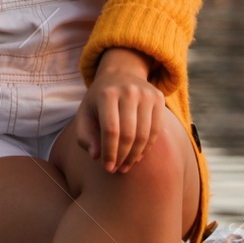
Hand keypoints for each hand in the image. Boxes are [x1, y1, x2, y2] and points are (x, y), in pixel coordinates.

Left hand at [72, 49, 163, 172]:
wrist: (120, 73)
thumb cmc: (98, 100)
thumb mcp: (85, 113)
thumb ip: (85, 136)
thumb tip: (96, 156)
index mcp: (106, 94)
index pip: (110, 130)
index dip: (109, 152)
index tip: (107, 168)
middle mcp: (128, 91)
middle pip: (129, 134)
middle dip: (122, 156)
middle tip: (117, 170)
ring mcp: (146, 94)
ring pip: (144, 134)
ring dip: (135, 155)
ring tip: (126, 166)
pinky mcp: (159, 98)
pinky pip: (156, 130)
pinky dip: (147, 147)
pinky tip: (137, 156)